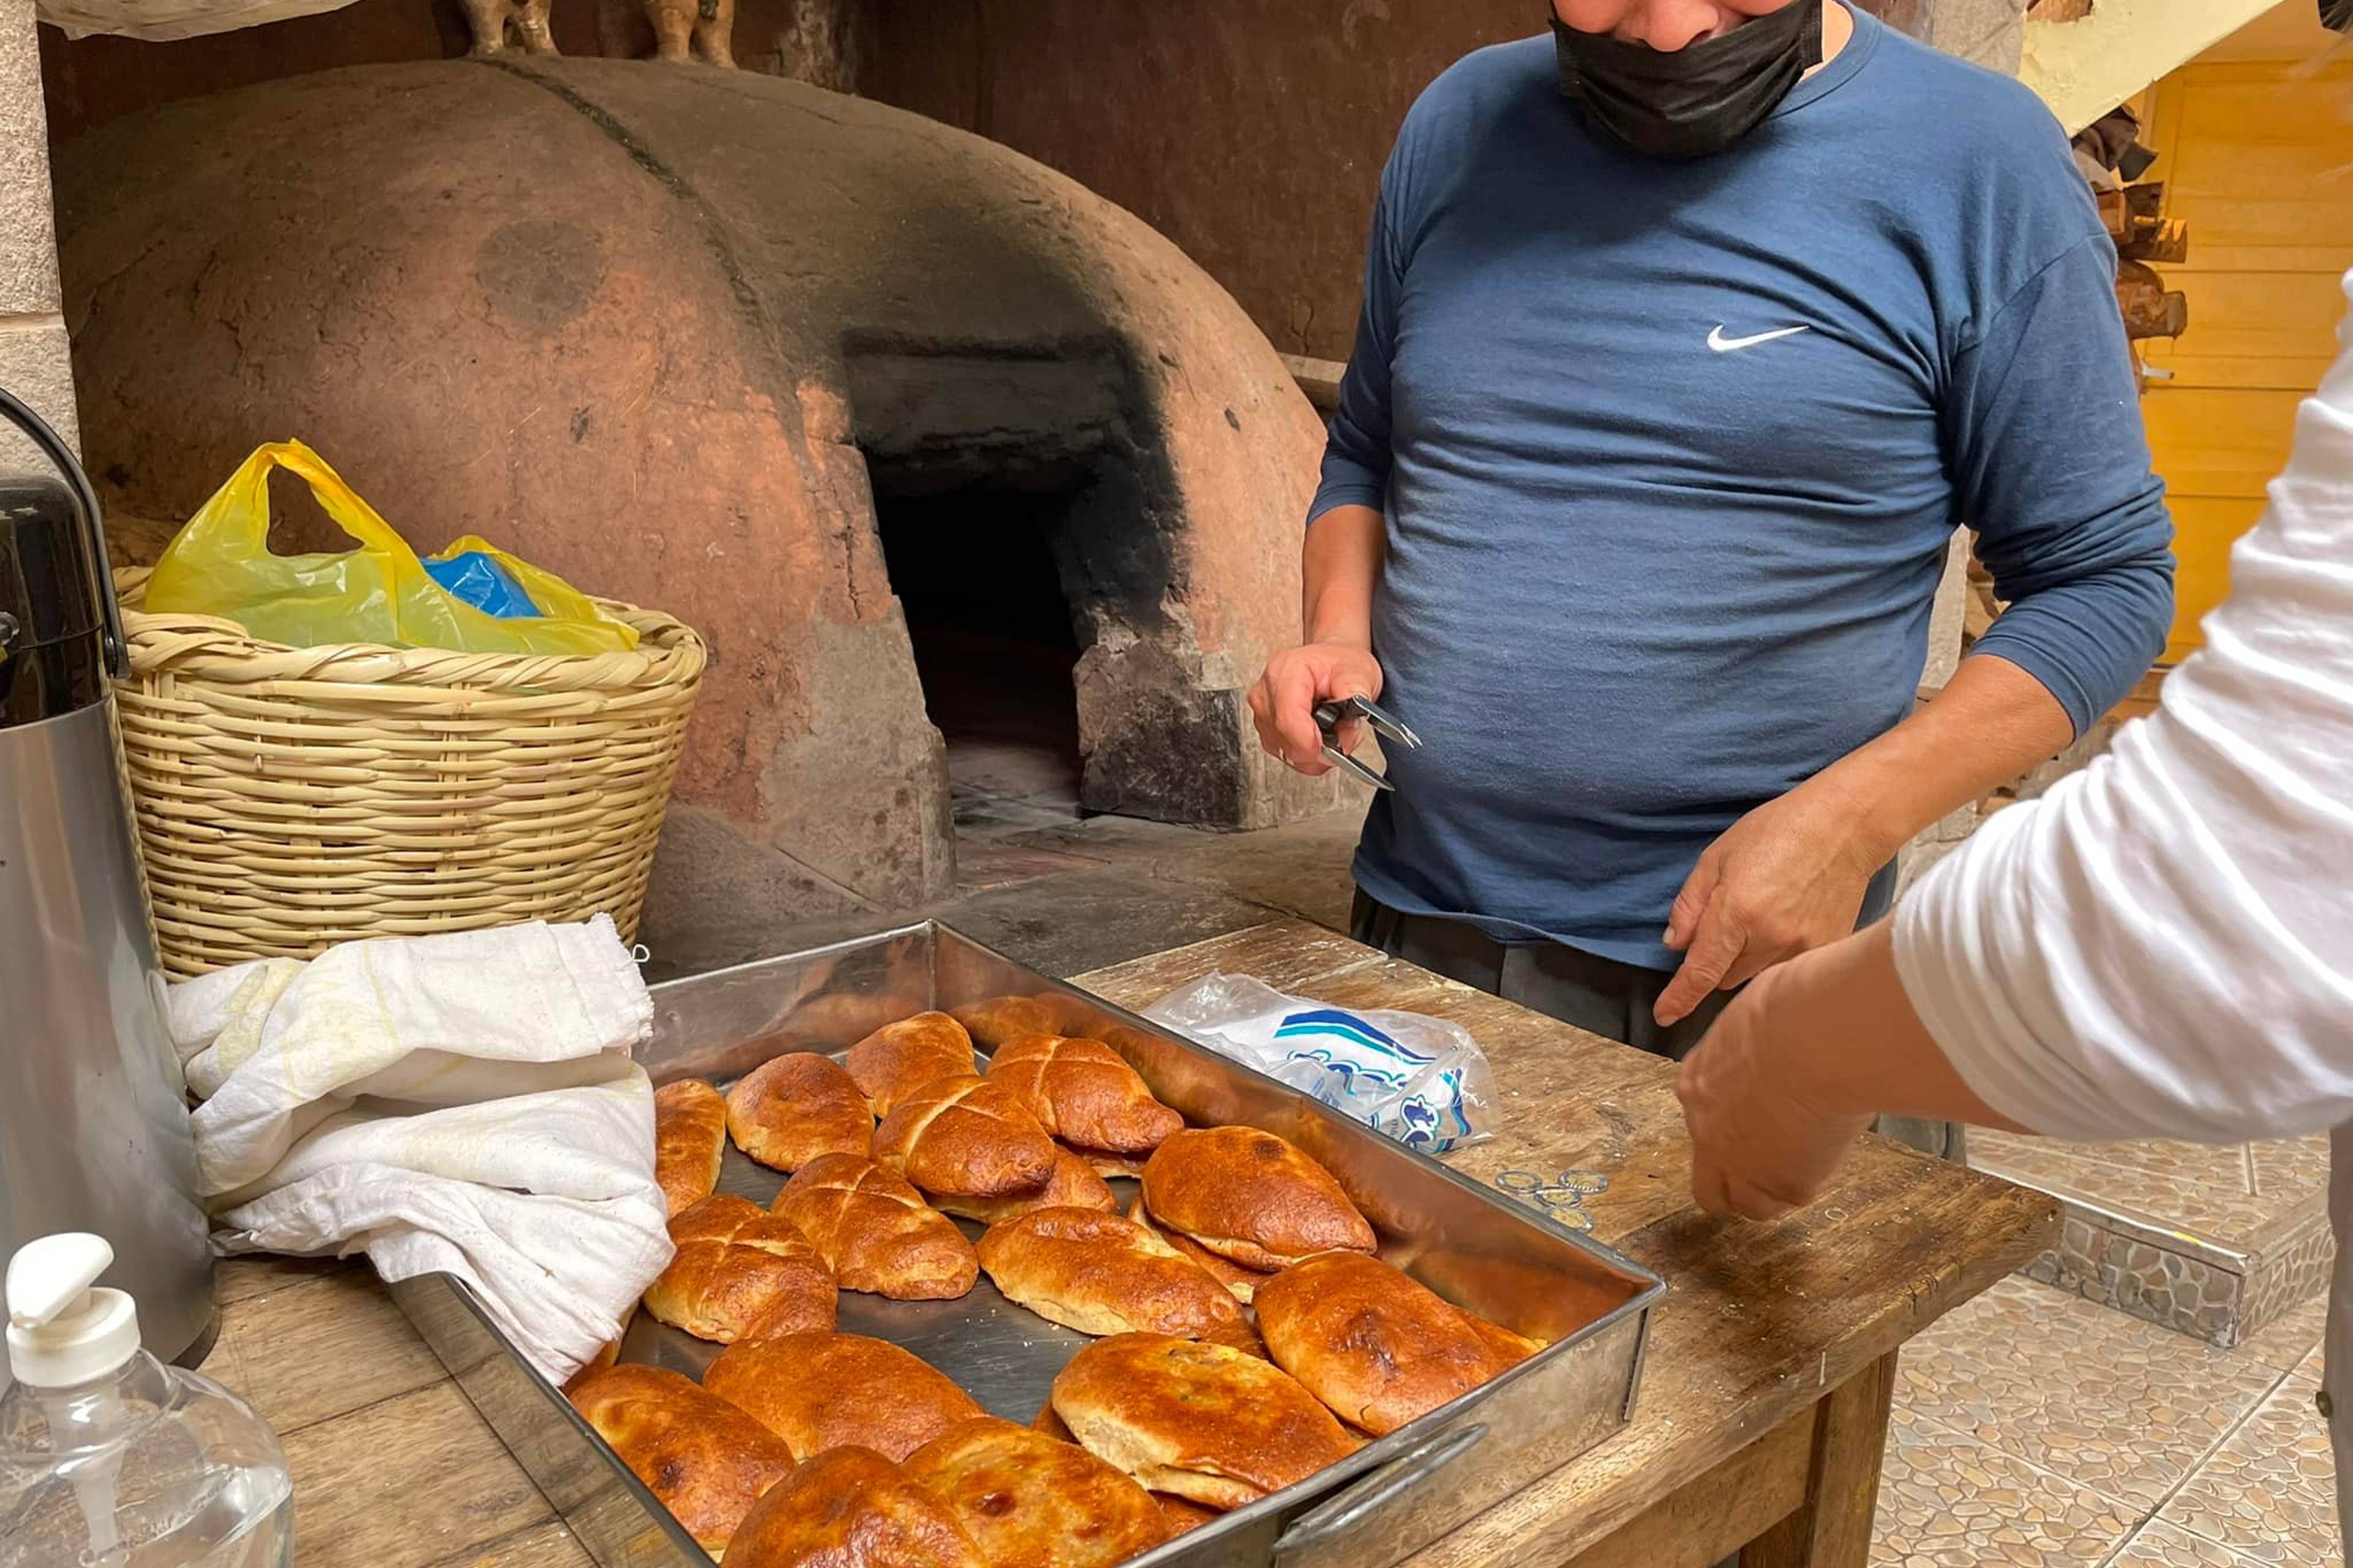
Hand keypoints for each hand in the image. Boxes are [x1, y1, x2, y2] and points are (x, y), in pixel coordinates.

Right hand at [1248, 643, 1383, 775]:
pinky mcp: (1264, 724)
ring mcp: (1262, 708)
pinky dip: (1303, 752)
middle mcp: (1268, 689)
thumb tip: (1345, 741)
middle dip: (1317, 749)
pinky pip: (1282, 751)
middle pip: (1284, 738)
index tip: (1333, 750)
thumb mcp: (1361, 675)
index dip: (1311, 743)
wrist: (1331, 661)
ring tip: (1329, 730)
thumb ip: (1357, 706)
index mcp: (1287, 670)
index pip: (1288, 718)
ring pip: (1283, 750)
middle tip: (1342, 736)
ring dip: (1311, 752)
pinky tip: (1316, 735)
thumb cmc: (1340, 663)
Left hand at [1653, 777, 1889, 1026]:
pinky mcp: (1826, 951)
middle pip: (1726, 978)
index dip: (1680, 998)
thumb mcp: (1717, 857)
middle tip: (1727, 923)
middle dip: (1716, 961)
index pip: (1701, 971)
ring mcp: (1802, 949)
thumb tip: (1676, 945)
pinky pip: (1788, 971)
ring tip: (1762, 917)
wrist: (1844, 828)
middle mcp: (1770, 939)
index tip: (1665, 1016)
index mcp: (1736, 913)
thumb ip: (1691, 905)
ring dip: (1747, 961)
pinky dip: (1777, 957)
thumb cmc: (1777, 831)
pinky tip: (1786, 922)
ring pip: (1757, 978)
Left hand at [1676, 962, 1875, 1220]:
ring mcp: (1742, 1165)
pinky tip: (1827, 1154)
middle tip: (1773, 1167)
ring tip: (1806, 1164)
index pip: (1704, 1124)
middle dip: (1734, 1184)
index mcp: (1697, 1086)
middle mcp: (1707, 1132)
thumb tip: (1773, 1049)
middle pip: (1708, 1186)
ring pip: (1747, 1205)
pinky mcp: (1783, 1183)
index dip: (1733, 1129)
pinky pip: (1792, 1199)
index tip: (1761, 1121)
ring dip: (1771, 1191)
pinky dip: (1808, 1183)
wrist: (1818, 1038)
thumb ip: (1751, 1050)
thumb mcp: (1754, 1023)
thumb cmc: (1793, 1010)